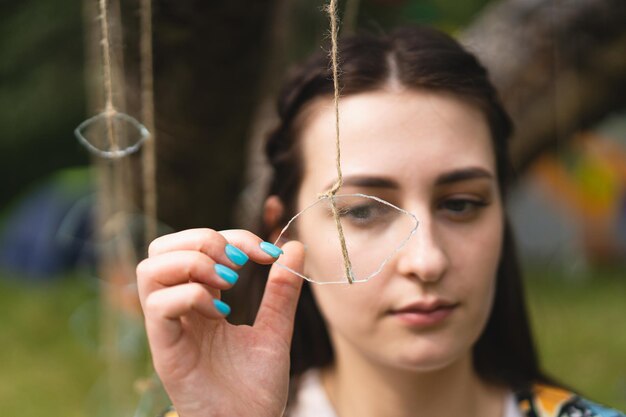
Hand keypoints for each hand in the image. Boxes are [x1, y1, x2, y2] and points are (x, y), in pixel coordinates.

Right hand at [137, 228, 304, 416]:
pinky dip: (190, 296)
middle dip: (203, 239)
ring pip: (150, 269)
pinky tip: (220, 313)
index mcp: (201, 300)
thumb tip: (295, 246)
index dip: (233, 237)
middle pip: (162, 248)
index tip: (270, 252)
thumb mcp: (275, 329)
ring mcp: (169, 328)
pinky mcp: (165, 350)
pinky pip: (158, 306)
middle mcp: (179, 309)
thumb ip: (281, 291)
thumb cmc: (255, 388)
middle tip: (239, 262)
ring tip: (228, 281)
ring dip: (193, 262)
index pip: (197, 246)